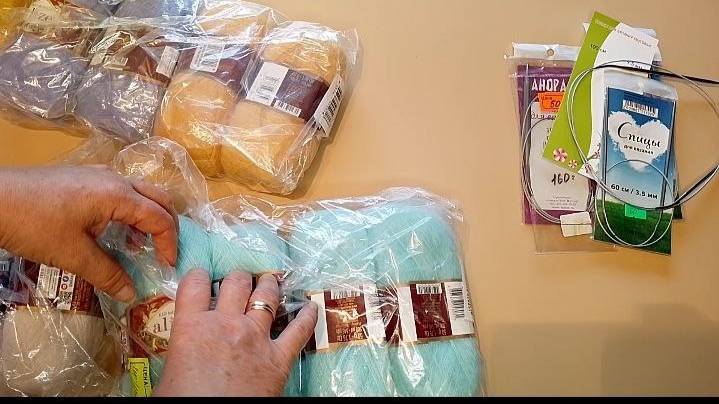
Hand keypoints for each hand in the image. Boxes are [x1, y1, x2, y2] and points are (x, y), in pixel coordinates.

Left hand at [0, 165, 177, 301]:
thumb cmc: (34, 224)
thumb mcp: (72, 255)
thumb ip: (107, 273)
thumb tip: (132, 293)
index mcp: (118, 194)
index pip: (159, 218)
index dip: (169, 243)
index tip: (168, 265)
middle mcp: (114, 178)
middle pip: (157, 197)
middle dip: (167, 224)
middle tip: (166, 250)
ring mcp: (96, 174)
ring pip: (138, 191)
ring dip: (146, 216)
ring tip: (141, 244)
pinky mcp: (81, 177)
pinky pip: (118, 191)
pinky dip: (128, 210)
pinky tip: (113, 230)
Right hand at [154, 270, 317, 396]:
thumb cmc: (185, 402)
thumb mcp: (169, 372)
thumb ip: (180, 350)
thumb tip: (183, 352)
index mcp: (192, 327)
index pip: (194, 284)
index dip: (198, 276)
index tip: (201, 277)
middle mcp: (226, 324)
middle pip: (236, 283)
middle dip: (238, 279)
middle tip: (239, 282)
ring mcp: (256, 338)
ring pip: (267, 296)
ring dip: (268, 286)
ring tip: (269, 282)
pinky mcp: (279, 358)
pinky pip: (299, 329)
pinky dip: (308, 316)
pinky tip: (311, 307)